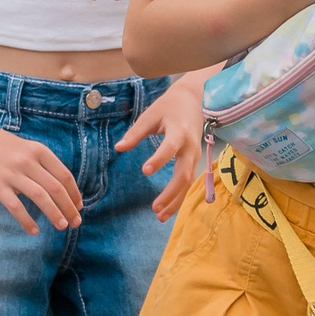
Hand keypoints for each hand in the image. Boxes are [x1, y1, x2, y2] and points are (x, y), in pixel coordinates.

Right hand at [0, 118, 81, 234]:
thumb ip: (42, 166)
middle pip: (56, 188)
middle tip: (75, 223)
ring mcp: (12, 173)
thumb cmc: (2, 145)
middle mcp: (28, 161)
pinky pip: (16, 207)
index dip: (74, 194)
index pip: (64, 176)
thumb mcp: (27, 148)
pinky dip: (27, 221)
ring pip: (40, 197)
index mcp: (39, 151)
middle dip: (69, 208)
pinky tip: (34, 231)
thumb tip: (58, 192)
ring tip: (62, 226)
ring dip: (54, 214)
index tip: (78, 207)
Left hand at [119, 77, 207, 220]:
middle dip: (170, 194)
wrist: (195, 100)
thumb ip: (136, 133)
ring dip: (175, 201)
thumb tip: (119, 148)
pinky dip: (180, 197)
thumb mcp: (150, 114)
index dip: (160, 159)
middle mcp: (191, 147)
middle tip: (154, 208)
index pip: (170, 147)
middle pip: (183, 174)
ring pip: (188, 183)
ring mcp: (195, 156)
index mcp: (179, 132)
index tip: (145, 170)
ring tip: (159, 216)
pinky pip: (189, 182)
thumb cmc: (169, 106)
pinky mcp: (195, 161)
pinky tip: (168, 210)